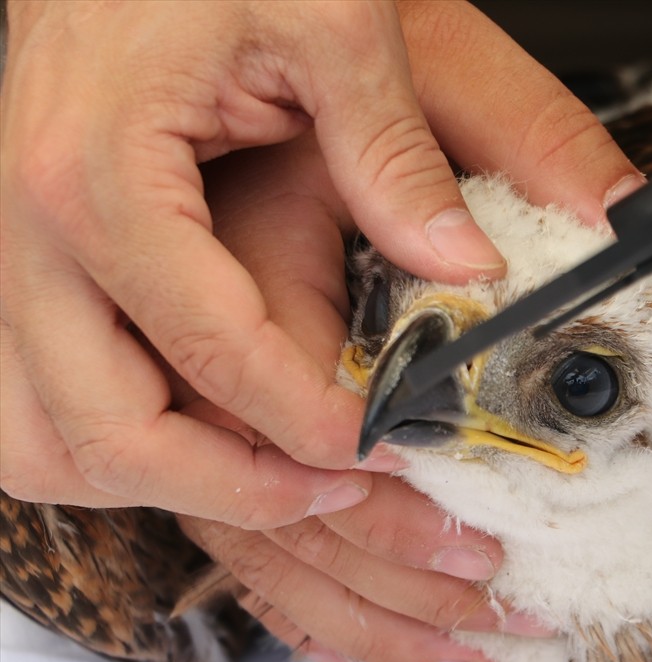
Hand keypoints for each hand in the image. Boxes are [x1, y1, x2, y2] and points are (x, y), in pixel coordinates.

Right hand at [0, 0, 642, 525]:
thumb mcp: (328, 20)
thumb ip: (397, 150)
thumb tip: (471, 266)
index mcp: (103, 179)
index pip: (212, 351)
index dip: (309, 426)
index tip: (386, 452)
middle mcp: (27, 234)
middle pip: (104, 433)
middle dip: (232, 488)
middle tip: (339, 491)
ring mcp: (7, 258)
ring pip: (43, 442)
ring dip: (157, 486)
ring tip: (276, 486)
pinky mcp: (17, 267)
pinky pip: (26, 405)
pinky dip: (103, 450)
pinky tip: (192, 443)